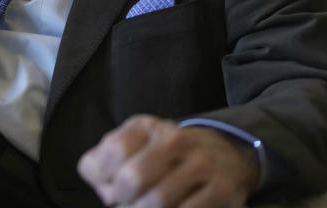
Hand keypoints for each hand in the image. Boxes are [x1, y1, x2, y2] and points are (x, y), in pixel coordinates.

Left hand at [77, 115, 257, 207]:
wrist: (225, 154)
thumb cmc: (163, 157)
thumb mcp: (131, 147)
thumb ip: (101, 162)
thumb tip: (102, 185)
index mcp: (146, 127)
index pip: (113, 150)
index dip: (104, 177)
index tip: (112, 187)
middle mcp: (175, 139)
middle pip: (132, 177)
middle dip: (123, 200)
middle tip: (129, 203)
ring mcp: (201, 163)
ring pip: (157, 201)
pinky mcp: (222, 190)